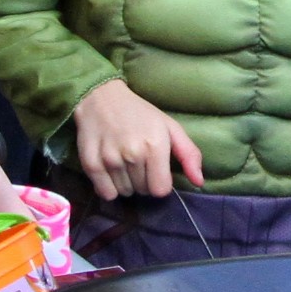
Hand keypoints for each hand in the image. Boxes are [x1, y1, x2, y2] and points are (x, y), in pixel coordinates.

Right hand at [71, 79, 201, 200]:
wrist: (100, 97)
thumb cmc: (140, 113)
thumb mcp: (170, 127)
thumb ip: (189, 154)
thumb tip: (199, 182)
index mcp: (155, 146)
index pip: (160, 190)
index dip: (159, 182)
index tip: (155, 170)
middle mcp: (133, 154)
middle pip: (143, 191)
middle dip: (143, 181)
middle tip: (137, 161)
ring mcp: (110, 160)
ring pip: (125, 193)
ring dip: (126, 183)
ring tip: (123, 163)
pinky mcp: (90, 164)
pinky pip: (106, 194)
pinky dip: (109, 187)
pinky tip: (110, 170)